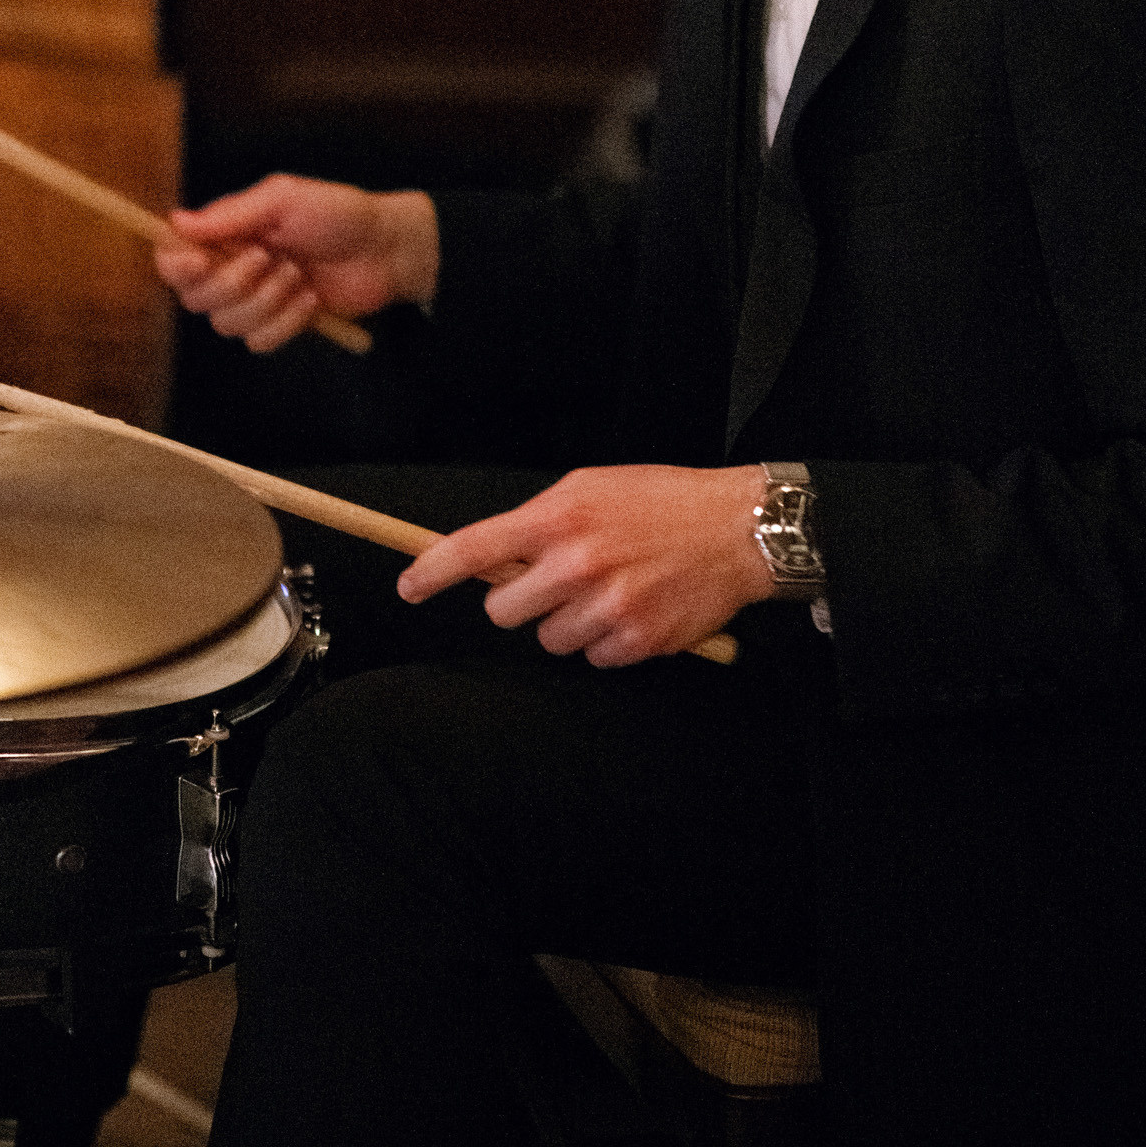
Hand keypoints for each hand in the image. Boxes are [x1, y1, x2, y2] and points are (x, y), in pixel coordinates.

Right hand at [154, 175, 439, 353]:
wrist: (385, 250)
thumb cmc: (337, 214)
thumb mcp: (283, 200)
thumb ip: (230, 214)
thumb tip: (176, 222)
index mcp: (226, 235)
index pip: (174, 258)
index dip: (176, 265)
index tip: (196, 261)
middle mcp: (231, 270)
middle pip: (195, 298)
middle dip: (231, 282)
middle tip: (269, 257)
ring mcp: (255, 302)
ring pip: (227, 324)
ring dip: (265, 301)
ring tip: (298, 275)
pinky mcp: (279, 328)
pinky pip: (259, 342)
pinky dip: (286, 323)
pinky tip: (310, 300)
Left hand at [397, 464, 774, 666]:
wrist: (736, 528)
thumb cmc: (661, 501)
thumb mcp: (591, 488)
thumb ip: (540, 521)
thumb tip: (496, 559)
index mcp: (559, 516)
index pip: (475, 547)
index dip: (432, 571)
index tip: (409, 587)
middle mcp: (576, 563)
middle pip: (504, 611)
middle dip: (520, 601)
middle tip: (555, 583)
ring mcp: (606, 605)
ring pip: (548, 640)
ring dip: (568, 623)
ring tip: (608, 591)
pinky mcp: (636, 640)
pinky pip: (593, 658)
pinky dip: (606, 641)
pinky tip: (632, 610)